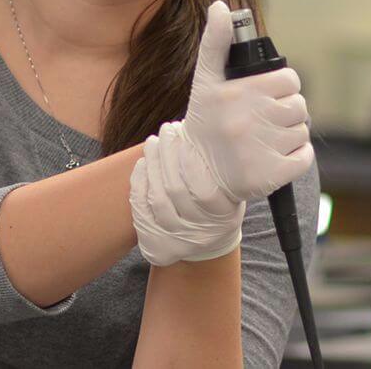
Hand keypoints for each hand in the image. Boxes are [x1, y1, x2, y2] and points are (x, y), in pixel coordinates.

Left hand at [130, 123, 244, 265]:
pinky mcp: (155, 241)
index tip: (184, 136)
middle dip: (167, 155)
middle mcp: (200, 232)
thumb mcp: (230, 190)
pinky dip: (139, 182)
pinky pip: (141, 209)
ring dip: (152, 165)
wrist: (208, 244)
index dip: (190, 162)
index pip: (204, 190)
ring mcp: (176, 239)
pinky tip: (142, 163)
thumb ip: (219, 166)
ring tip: (152, 142)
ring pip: (157, 199)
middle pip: (175, 191)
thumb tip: (201, 125)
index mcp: (224, 216)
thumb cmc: (220, 204)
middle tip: (166, 130)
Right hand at [180, 1, 313, 201]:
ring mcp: (261, 149)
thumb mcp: (206, 81)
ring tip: (264, 140)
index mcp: (238, 93)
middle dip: (285, 112)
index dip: (281, 87)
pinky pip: (305, 158)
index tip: (266, 96)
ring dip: (289, 135)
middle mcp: (249, 120)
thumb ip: (215, 43)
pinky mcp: (272, 175)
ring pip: (302, 131)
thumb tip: (220, 6)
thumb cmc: (206, 122)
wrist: (196, 175)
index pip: (289, 80)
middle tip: (262, 121)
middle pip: (298, 106)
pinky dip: (296, 158)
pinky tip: (273, 157)